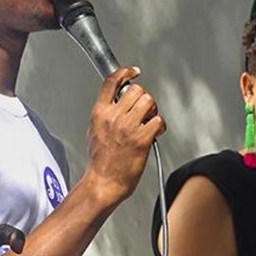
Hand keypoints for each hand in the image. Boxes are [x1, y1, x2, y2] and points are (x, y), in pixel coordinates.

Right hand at [83, 67, 166, 205]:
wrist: (103, 183)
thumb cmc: (100, 162)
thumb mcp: (94, 131)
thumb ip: (105, 115)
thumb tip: (117, 105)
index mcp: (100, 113)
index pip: (111, 83)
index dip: (125, 72)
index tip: (134, 72)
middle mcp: (113, 117)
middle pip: (137, 90)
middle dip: (144, 99)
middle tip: (144, 111)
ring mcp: (128, 128)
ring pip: (149, 102)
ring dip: (153, 111)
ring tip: (149, 123)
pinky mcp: (141, 139)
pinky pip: (158, 121)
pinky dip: (160, 126)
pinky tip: (155, 134)